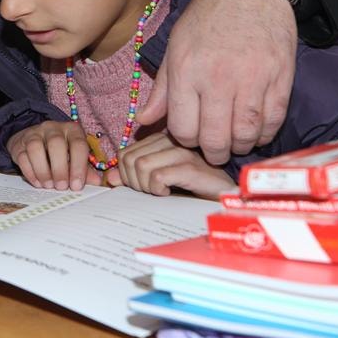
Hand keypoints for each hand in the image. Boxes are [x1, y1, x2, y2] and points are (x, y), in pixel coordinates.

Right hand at [7, 121, 99, 190]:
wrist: (32, 140)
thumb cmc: (60, 152)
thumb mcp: (75, 157)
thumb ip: (85, 170)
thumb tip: (97, 183)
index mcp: (72, 130)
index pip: (78, 144)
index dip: (78, 166)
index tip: (76, 186)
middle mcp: (53, 128)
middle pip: (56, 144)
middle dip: (59, 168)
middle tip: (61, 187)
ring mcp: (34, 133)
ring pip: (35, 147)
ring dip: (43, 170)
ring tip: (48, 185)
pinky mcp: (19, 143)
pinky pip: (22, 156)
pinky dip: (30, 172)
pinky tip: (37, 182)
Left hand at [117, 131, 236, 198]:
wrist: (227, 197)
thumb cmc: (193, 189)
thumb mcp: (160, 182)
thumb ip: (134, 176)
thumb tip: (109, 178)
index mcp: (162, 139)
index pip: (124, 154)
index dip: (126, 175)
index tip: (143, 187)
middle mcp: (172, 139)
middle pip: (129, 160)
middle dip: (134, 183)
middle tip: (152, 192)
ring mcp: (183, 151)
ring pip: (140, 166)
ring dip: (146, 187)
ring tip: (162, 192)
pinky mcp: (192, 167)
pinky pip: (158, 176)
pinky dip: (158, 190)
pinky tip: (170, 193)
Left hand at [136, 0, 296, 164]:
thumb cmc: (208, 16)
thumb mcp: (176, 46)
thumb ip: (162, 89)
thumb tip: (144, 121)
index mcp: (187, 70)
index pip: (182, 129)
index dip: (185, 140)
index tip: (191, 136)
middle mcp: (218, 78)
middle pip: (215, 139)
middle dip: (212, 152)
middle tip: (214, 150)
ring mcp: (252, 79)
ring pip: (246, 135)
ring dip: (240, 145)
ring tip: (235, 141)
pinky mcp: (280, 78)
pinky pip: (273, 121)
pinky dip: (265, 133)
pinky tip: (256, 129)